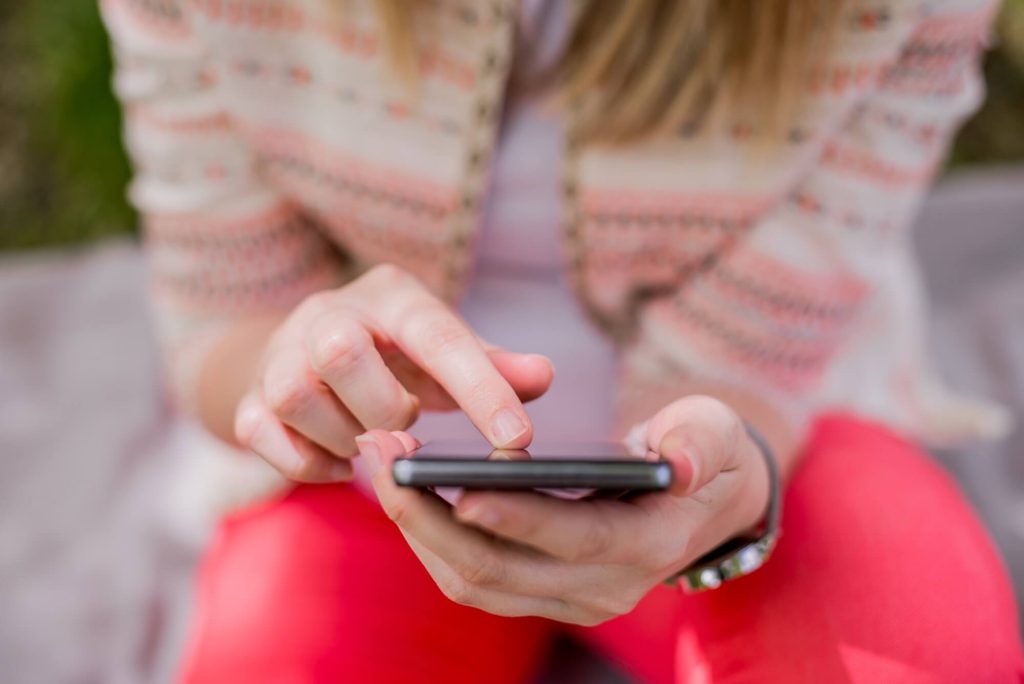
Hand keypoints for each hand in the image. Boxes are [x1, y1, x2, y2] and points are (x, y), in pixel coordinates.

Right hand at [233, 264, 553, 481]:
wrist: (303, 350)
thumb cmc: (392, 354)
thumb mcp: (443, 351)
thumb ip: (492, 366)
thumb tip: (543, 377)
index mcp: (390, 297)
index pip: (438, 336)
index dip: (480, 389)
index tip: (518, 439)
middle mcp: (327, 314)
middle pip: (340, 350)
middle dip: (382, 406)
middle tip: (404, 425)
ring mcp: (278, 354)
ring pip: (295, 394)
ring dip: (344, 435)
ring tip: (369, 440)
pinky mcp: (248, 398)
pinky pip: (261, 433)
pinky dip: (307, 462)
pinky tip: (338, 461)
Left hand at [357, 396, 770, 625]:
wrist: (705, 502)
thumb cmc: (705, 452)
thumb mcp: (715, 433)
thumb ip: (701, 441)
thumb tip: (680, 464)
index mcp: (650, 544)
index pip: (574, 538)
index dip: (517, 517)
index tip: (457, 486)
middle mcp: (606, 586)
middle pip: (501, 569)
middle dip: (432, 517)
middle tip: (382, 455)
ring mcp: (569, 597)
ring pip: (473, 582)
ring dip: (418, 528)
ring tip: (378, 464)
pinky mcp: (540, 592)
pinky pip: (471, 578)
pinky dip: (430, 538)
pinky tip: (403, 490)